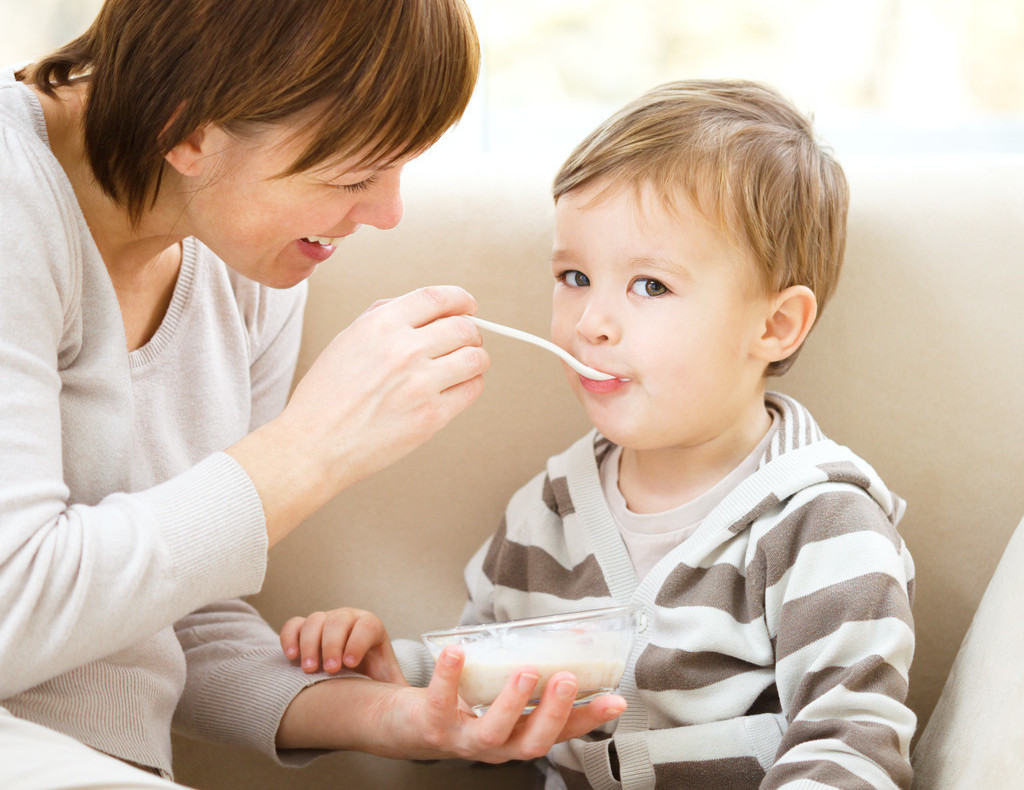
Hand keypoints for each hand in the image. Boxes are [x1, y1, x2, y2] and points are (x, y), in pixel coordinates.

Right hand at [229, 285, 488, 544]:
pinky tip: (459, 386)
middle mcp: (404, 350)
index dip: (461, 299)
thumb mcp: (347, 340)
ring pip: (476, 358)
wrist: (314, 445)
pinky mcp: (431, 416)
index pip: (437, 298)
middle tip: (468, 340)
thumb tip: (424, 310)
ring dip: (477, 358)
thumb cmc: (325, 396)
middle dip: (472, 332)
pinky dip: (471, 384)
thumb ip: (384, 318)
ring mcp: (420, 384)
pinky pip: (471, 390)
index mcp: (381, 325)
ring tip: (466, 364)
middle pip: (464, 328)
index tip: (468, 306)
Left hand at [277, 645, 626, 762]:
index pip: (562, 732)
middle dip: (552, 712)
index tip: (616, 700)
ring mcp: (463, 738)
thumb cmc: (463, 704)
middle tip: (566, 679)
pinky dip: (448, 676)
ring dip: (512, 702)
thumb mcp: (503, 694)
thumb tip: (573, 635)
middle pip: (532, 741)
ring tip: (525, 671)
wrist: (406, 724)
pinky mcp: (431, 723)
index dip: (589, 718)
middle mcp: (496, 745)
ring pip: (493, 732)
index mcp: (518, 735)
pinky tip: (456, 652)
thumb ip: (533, 675)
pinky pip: (440, 702)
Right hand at [280, 608, 404, 684]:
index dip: (358, 641)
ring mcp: (326, 621)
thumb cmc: (372, 679)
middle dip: (332, 644)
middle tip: (328, 670)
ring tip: (310, 669)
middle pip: (338, 620)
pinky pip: (294, 624)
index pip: (367, 624)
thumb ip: (402, 691)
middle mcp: (349, 620)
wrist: (352, 674)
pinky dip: (290, 638)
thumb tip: (422, 705)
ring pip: (315, 620)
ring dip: (310, 644)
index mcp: (372, 629)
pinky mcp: (306, 629)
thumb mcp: (389, 683)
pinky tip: (291, 657)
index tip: (351, 663)